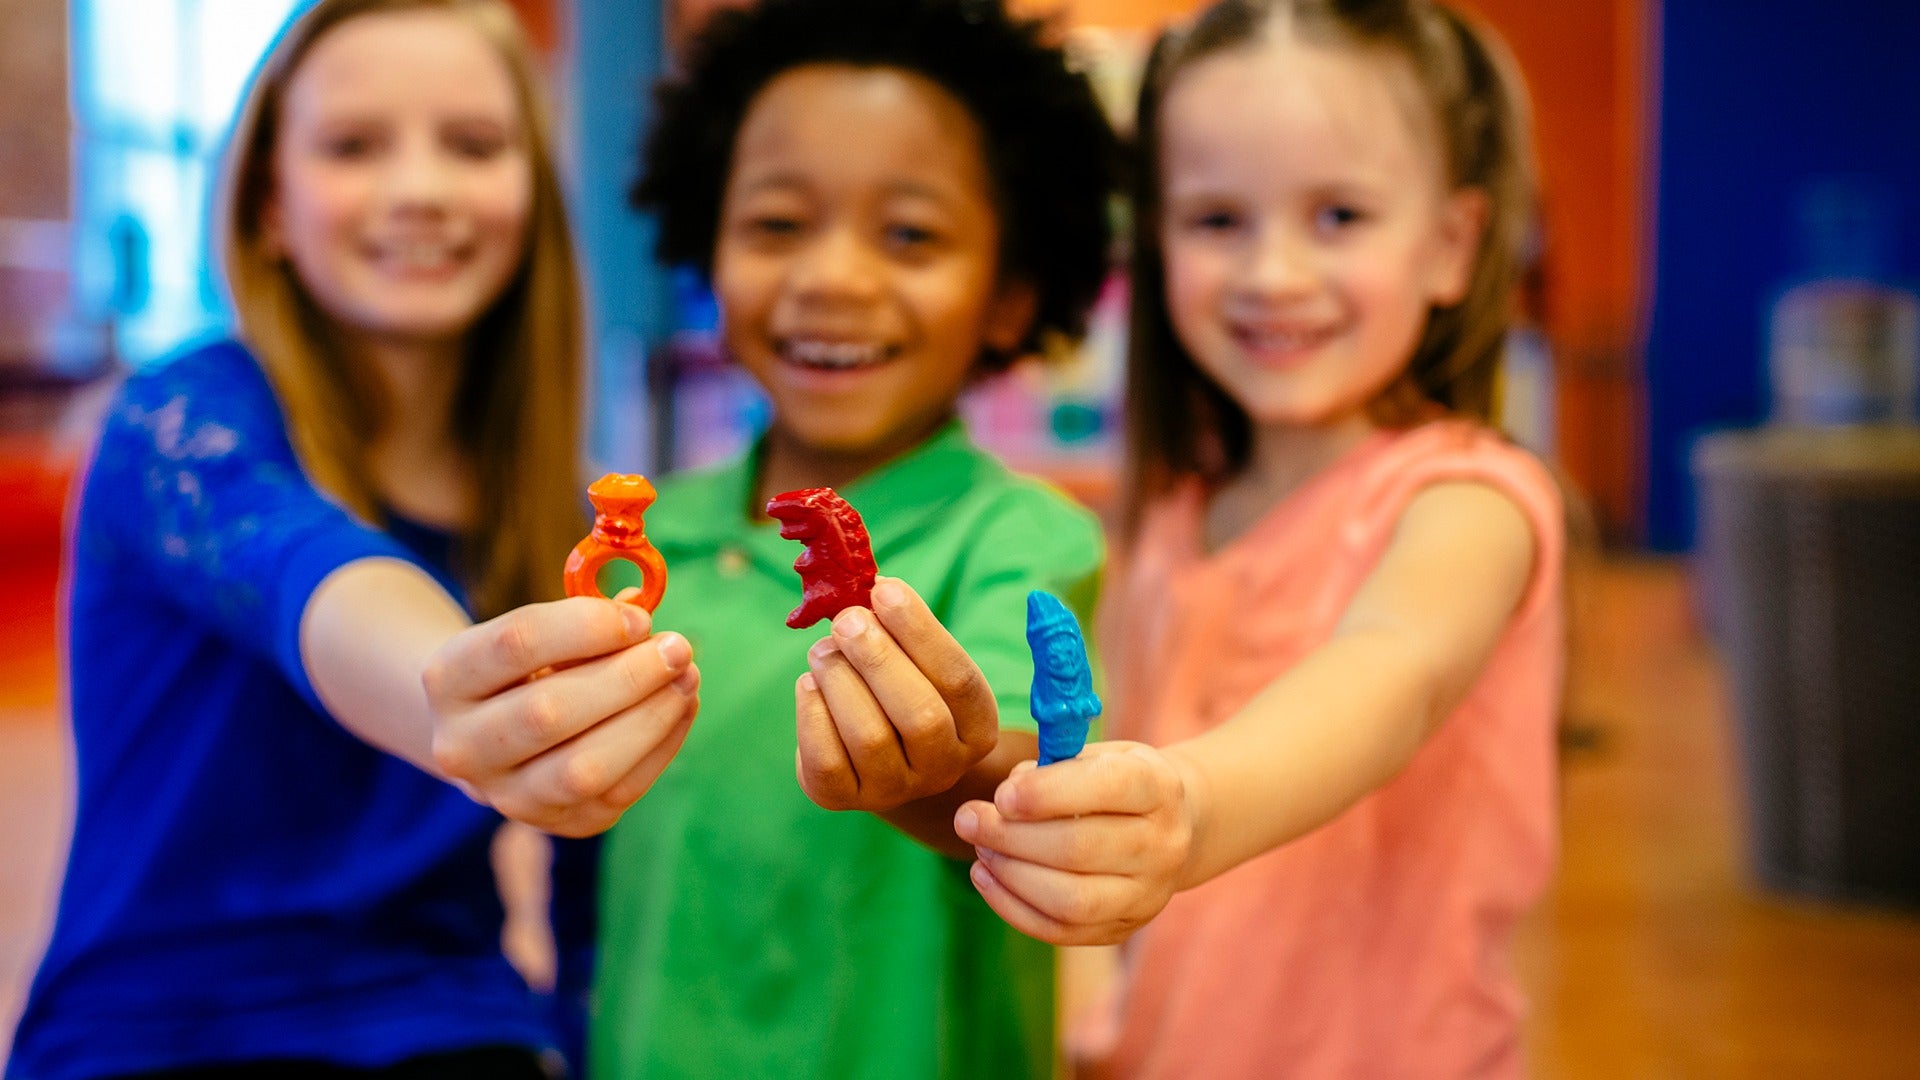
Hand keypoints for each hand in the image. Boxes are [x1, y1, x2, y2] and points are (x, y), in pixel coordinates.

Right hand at [424, 596, 699, 836]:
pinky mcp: (560, 824)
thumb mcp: (538, 631)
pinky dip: (662, 745)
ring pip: (584, 769)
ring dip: (649, 718)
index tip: (640, 616)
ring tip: (687, 678)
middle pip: (548, 713)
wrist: (494, 736)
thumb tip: (639, 608)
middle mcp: (462, 746)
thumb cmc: (527, 667)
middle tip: (678, 648)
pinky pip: (620, 792)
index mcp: (447, 679)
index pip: (515, 644)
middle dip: (627, 677)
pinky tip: (681, 707)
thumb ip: (586, 617)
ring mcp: (507, 796)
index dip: (586, 626)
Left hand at [794, 576, 998, 811]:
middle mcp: (944, 767)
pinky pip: (827, 759)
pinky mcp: (844, 799)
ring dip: (840, 680)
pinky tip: (809, 686)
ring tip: (823, 651)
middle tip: (847, 620)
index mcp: (976, 727)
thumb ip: (902, 629)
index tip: (884, 590)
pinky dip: (812, 713)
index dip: (920, 631)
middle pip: (920, 715)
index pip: (957, 678)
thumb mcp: (917, 661)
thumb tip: (873, 587)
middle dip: (878, 659)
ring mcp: (895, 790)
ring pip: (870, 736)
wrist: (874, 758)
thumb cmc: (901, 690)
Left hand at [952, 742, 1198, 945]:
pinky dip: (1012, 907)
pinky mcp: (1122, 929)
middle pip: (1080, 849)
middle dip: (1011, 836)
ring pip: (1070, 900)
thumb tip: (1005, 797)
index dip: (1048, 793)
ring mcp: (1147, 895)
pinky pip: (1060, 931)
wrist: (1175, 828)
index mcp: (1159, 788)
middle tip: (968, 819)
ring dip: (1010, 874)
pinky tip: (987, 876)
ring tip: (980, 848)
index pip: (1110, 788)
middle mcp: (1163, 846)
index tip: (1001, 794)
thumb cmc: (1118, 782)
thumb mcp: (1099, 756)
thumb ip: (1054, 766)